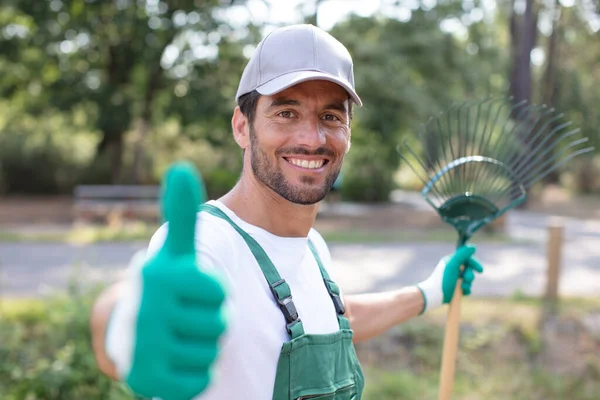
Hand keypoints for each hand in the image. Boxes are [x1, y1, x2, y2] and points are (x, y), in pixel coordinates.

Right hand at [106, 162, 226, 399]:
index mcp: (159, 275)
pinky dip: (196, 372)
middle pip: (220, 323)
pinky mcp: (150, 382)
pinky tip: (176, 360)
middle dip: (210, 321)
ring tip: (180, 336)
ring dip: (204, 346)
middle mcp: (148, 310)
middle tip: (186, 317)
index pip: (217, 290)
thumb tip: (181, 166)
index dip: (211, 292)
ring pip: (212, 351)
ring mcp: (146, 348)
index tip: (190, 289)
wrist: (132, 336)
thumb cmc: (166, 289)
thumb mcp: (175, 253)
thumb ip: (183, 213)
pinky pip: (201, 378)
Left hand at [417, 245, 482, 313]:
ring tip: (462, 286)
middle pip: (469, 270)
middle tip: (466, 278)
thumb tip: (473, 246)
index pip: (467, 259)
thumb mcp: (453, 264)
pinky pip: (467, 288)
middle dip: (470, 275)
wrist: (435, 295)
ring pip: (469, 280)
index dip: (474, 263)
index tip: (480, 270)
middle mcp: (454, 269)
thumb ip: (462, 254)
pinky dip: (467, 290)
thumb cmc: (442, 278)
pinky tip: (463, 291)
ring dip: (468, 283)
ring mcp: (455, 279)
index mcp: (452, 261)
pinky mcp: (457, 289)